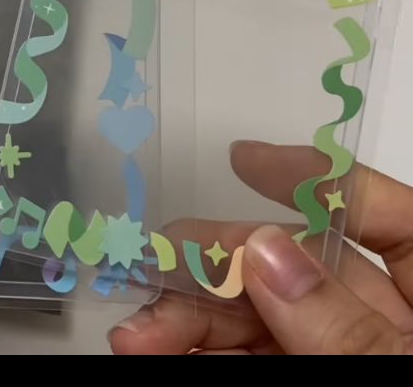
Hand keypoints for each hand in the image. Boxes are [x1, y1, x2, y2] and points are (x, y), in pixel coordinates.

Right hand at [109, 141, 412, 354]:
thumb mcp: (400, 372)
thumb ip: (343, 326)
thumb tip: (266, 251)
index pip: (387, 215)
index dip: (314, 178)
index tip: (241, 158)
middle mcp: (389, 322)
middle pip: (295, 268)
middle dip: (215, 265)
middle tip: (150, 268)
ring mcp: (341, 356)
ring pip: (257, 317)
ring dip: (187, 318)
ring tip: (135, 335)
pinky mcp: (299, 383)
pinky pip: (247, 361)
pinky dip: (197, 353)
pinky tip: (154, 350)